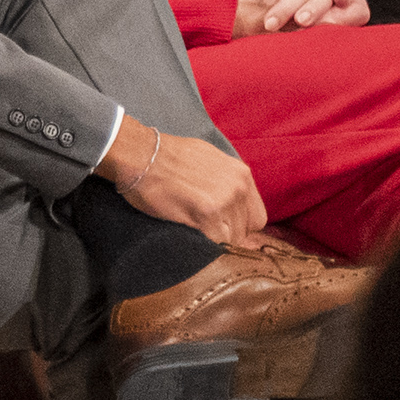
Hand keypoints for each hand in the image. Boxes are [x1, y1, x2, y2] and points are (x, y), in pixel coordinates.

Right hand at [98, 115, 267, 249]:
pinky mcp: (204, 215)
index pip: (257, 218)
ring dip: (214, 241)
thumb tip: (235, 205)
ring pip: (230, 240)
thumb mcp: (212, 160)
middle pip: (244, 232)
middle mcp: (238, 188)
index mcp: (242, 175)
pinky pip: (213, 242)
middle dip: (227, 235)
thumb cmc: (170, 156)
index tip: (225, 228)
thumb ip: (228, 182)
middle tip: (205, 231)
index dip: (241, 227)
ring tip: (194, 230)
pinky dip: (202, 244)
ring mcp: (223, 202)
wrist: (142, 154)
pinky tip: (188, 232)